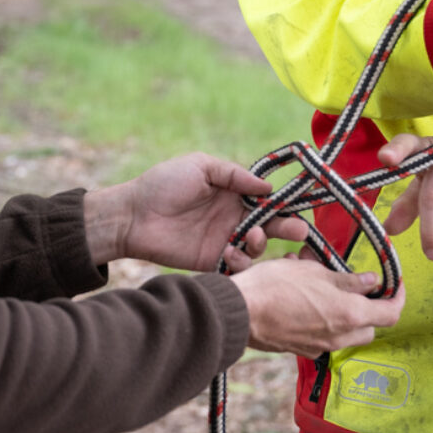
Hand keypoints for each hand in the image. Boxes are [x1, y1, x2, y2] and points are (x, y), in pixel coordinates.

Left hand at [83, 153, 308, 271]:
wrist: (133, 215)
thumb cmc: (164, 183)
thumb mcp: (200, 166)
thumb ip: (234, 175)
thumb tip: (268, 188)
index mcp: (232, 193)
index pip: (266, 201)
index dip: (284, 204)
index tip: (299, 208)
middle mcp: (233, 217)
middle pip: (269, 226)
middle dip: (286, 229)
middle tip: (299, 232)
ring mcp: (223, 240)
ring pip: (256, 248)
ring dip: (261, 245)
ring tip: (252, 239)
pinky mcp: (212, 261)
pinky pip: (237, 266)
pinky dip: (241, 263)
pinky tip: (231, 253)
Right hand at [231, 260, 403, 357]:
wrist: (241, 312)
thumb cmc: (276, 286)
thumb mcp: (315, 272)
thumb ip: (348, 280)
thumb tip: (371, 281)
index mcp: (350, 314)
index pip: (391, 314)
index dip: (398, 297)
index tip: (394, 284)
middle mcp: (339, 336)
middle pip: (370, 327)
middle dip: (371, 309)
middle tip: (359, 287)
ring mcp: (320, 346)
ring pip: (347, 333)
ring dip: (346, 314)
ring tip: (326, 289)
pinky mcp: (302, 349)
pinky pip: (324, 337)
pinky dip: (324, 322)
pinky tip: (306, 302)